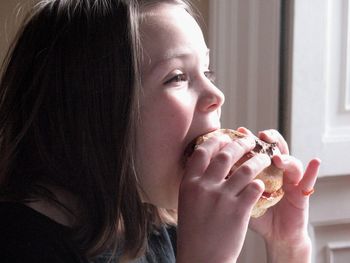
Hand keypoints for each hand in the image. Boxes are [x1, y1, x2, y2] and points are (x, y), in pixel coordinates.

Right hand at [176, 133, 269, 262]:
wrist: (202, 258)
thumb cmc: (194, 231)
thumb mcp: (187, 202)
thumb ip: (196, 182)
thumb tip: (208, 163)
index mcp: (189, 183)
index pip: (201, 151)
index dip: (215, 140)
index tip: (225, 136)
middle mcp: (204, 187)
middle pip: (225, 154)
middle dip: (240, 143)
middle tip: (249, 141)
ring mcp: (222, 198)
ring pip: (245, 169)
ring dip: (257, 160)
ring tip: (264, 158)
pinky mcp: (239, 210)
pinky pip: (255, 188)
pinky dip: (260, 183)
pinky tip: (261, 184)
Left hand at [238, 127, 320, 262]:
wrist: (274, 235)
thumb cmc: (255, 214)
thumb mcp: (240, 195)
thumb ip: (230, 181)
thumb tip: (210, 169)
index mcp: (261, 168)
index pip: (256, 148)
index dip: (249, 138)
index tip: (239, 131)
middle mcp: (276, 170)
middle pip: (275, 148)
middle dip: (268, 139)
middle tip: (261, 136)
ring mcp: (290, 179)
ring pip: (290, 161)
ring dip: (284, 157)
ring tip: (275, 158)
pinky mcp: (301, 193)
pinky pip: (309, 180)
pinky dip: (312, 170)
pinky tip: (315, 161)